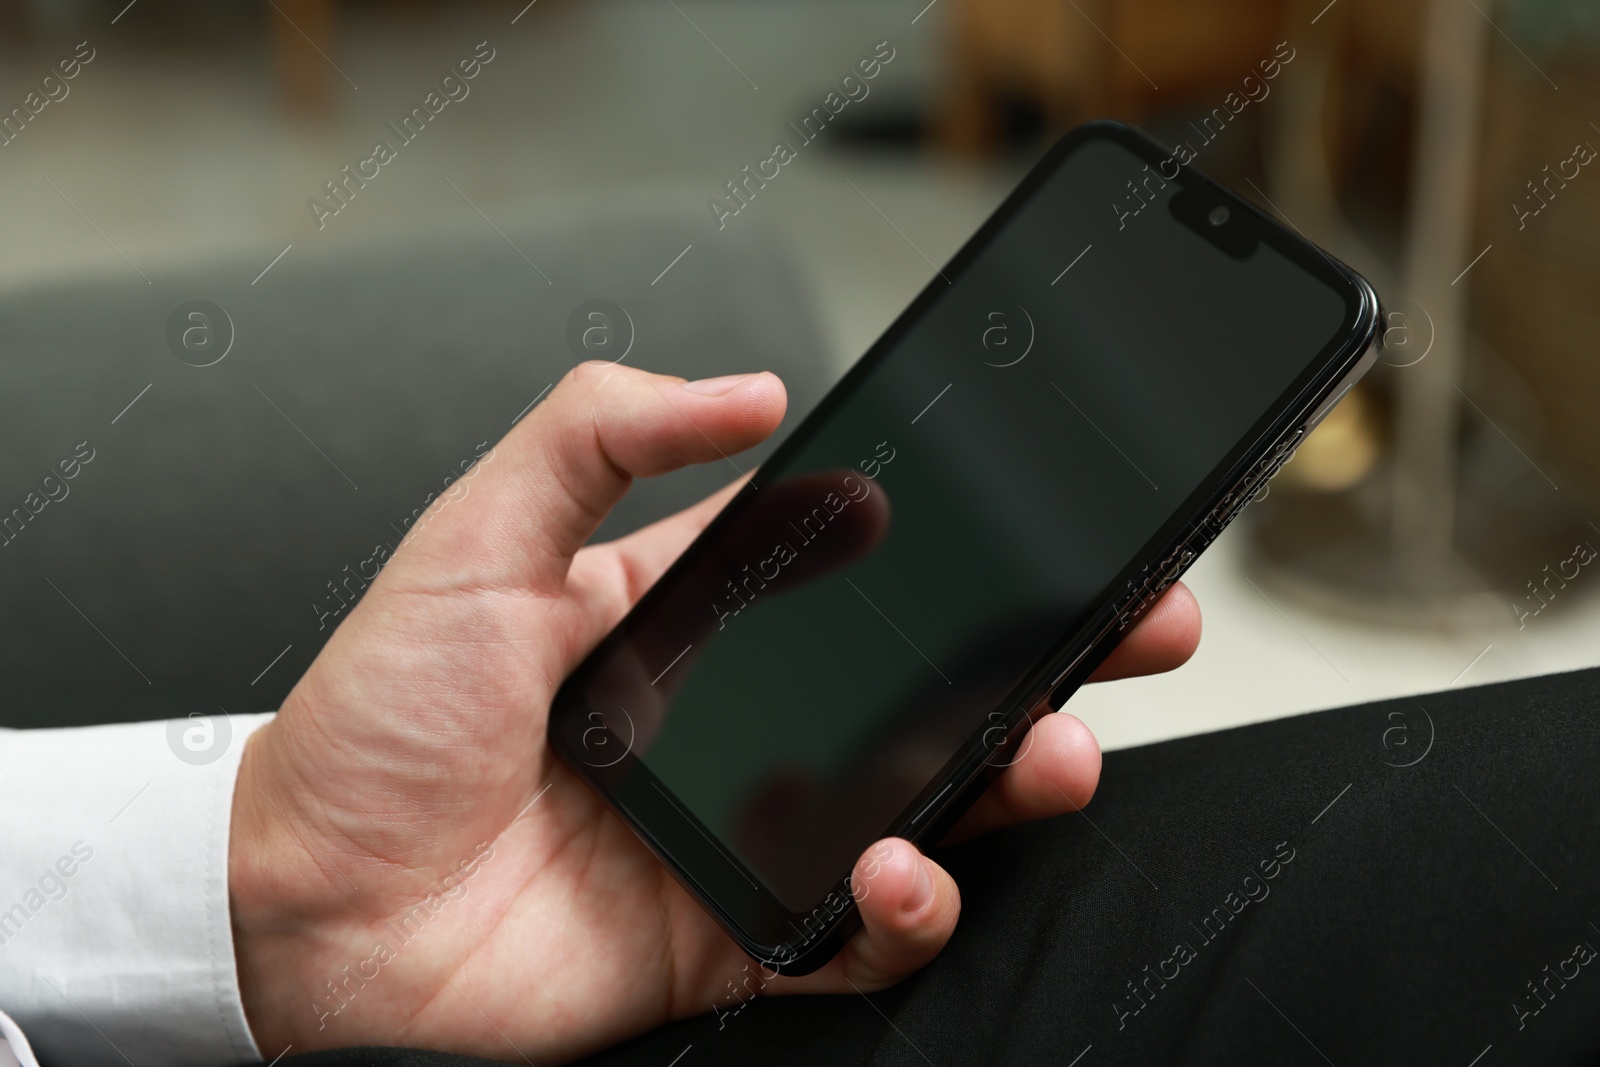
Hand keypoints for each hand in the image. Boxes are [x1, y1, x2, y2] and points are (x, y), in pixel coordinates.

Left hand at [229, 363, 1200, 1062]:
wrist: (304, 905)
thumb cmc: (375, 720)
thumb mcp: (477, 536)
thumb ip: (599, 432)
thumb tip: (750, 386)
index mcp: (688, 618)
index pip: (856, 568)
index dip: (955, 550)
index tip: (1046, 523)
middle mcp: (738, 721)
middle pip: (922, 686)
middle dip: (1038, 658)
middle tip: (1134, 629)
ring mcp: (746, 829)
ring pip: (925, 805)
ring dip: (1011, 779)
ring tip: (1050, 751)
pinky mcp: (735, 932)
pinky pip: (858, 929)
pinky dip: (907, 905)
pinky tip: (902, 865)